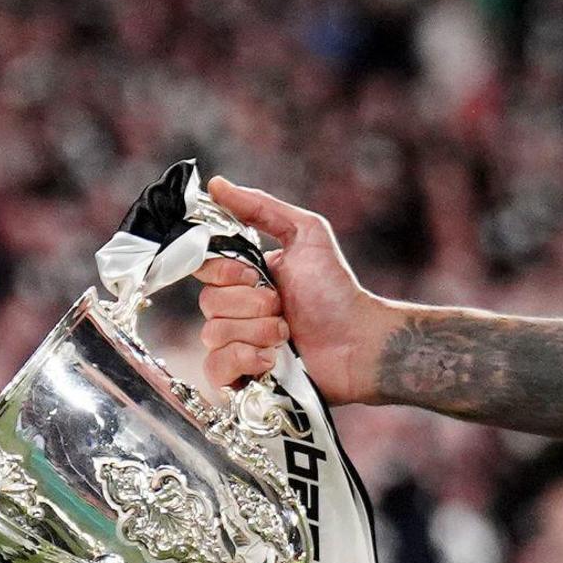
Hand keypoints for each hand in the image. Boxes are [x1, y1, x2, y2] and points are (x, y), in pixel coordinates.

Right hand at [194, 174, 397, 404]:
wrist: (358, 341)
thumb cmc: (336, 290)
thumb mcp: (306, 234)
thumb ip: (261, 208)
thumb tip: (216, 184)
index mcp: (244, 277)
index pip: (204, 268)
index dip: (225, 273)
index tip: (256, 274)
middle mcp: (236, 310)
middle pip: (208, 303)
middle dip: (251, 305)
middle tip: (283, 307)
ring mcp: (236, 345)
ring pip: (213, 334)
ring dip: (256, 332)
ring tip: (286, 334)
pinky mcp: (241, 378)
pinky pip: (215, 369)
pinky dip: (244, 362)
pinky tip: (271, 361)